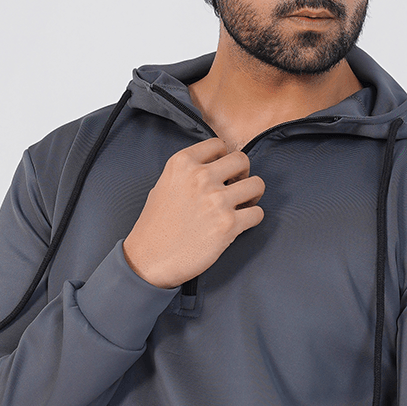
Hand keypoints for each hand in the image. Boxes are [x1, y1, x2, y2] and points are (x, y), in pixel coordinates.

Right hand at [123, 137, 264, 288]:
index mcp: (182, 163)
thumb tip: (213, 168)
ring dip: (252, 196)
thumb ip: (187, 173)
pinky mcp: (228, 224)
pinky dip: (253, 219)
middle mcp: (201, 177)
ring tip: (241, 206)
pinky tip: (240, 224)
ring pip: (257, 184)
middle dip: (242, 175)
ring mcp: (216, 200)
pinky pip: (258, 213)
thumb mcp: (163, 185)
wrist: (149, 260)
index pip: (218, 145)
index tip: (221, 173)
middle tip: (235, 189)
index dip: (223, 159)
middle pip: (243, 160)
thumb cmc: (154, 226)